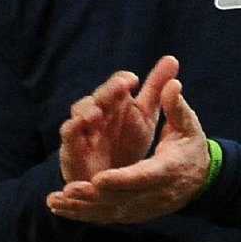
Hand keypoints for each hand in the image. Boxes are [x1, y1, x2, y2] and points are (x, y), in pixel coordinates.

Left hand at [47, 75, 209, 223]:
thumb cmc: (191, 148)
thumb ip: (175, 107)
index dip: (121, 179)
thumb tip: (172, 83)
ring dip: (83, 207)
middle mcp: (155, 192)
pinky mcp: (135, 213)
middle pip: (122, 197)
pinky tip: (61, 210)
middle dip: (94, 196)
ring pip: (111, 210)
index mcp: (168, 169)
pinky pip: (107, 216)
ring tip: (57, 202)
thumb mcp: (188, 127)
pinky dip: (83, 215)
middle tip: (70, 190)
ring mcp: (144, 207)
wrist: (201, 181)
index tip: (99, 179)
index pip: (143, 176)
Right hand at [58, 54, 178, 183]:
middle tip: (120, 87)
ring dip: (86, 110)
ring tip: (97, 112)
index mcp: (115, 104)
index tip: (134, 80)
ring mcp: (83, 132)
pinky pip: (68, 140)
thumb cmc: (128, 145)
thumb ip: (156, 88)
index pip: (116, 86)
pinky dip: (71, 131)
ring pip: (79, 115)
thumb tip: (171, 58)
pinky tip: (78, 126)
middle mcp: (97, 114)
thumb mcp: (146, 117)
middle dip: (107, 92)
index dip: (122, 81)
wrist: (117, 183)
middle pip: (98, 97)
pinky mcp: (72, 153)